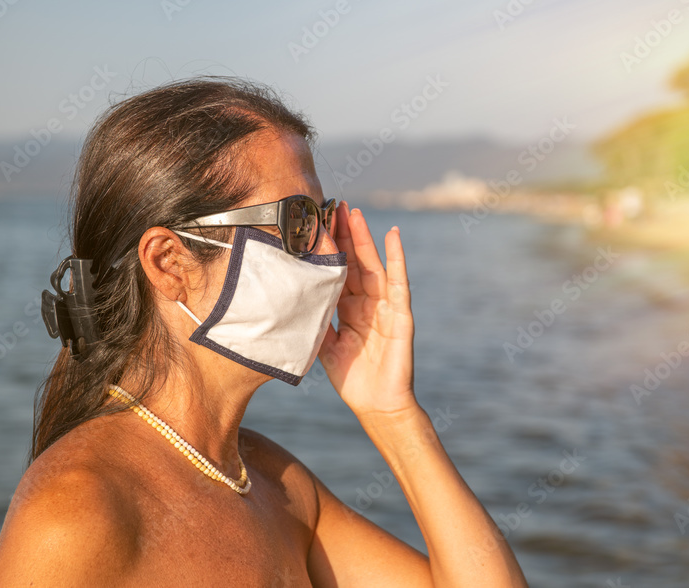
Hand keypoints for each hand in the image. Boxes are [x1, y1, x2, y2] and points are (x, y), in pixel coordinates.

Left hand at [319, 202, 416, 416]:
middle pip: (355, 262)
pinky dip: (397, 257)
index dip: (328, 249)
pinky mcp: (401, 315)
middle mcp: (367, 303)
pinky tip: (393, 236)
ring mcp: (385, 306)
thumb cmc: (353, 379)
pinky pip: (399, 282)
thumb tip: (288, 302)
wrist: (377, 406)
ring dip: (364, 238)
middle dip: (344, 234)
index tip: (316, 224)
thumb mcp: (324, 347)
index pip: (337, 272)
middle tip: (333, 205)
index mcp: (349, 309)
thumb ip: (313, 323)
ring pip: (373, 265)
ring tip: (354, 212)